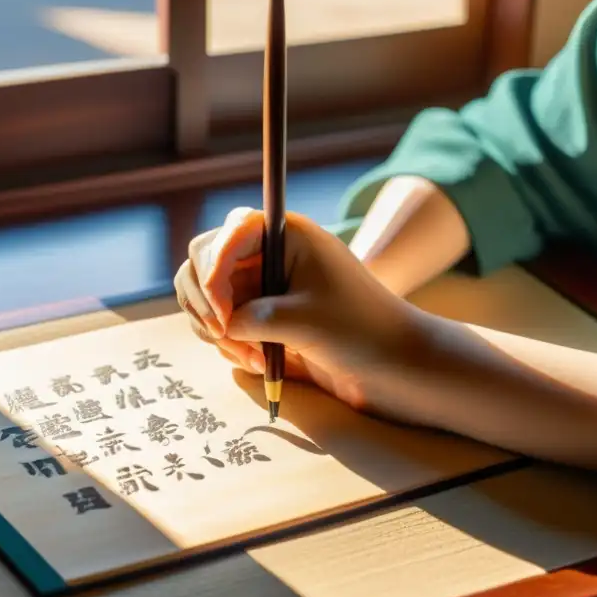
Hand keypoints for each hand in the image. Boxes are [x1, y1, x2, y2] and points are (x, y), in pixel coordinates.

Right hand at [173, 207, 418, 410]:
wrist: (392, 362)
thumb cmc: (359, 330)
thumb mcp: (302, 321)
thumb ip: (250, 317)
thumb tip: (217, 324)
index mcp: (286, 234)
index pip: (226, 236)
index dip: (213, 274)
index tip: (223, 316)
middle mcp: (269, 252)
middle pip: (204, 261)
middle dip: (206, 302)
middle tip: (224, 337)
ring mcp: (262, 283)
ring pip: (206, 295)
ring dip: (216, 329)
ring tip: (252, 357)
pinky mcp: (262, 312)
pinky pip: (222, 322)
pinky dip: (228, 342)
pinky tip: (257, 362)